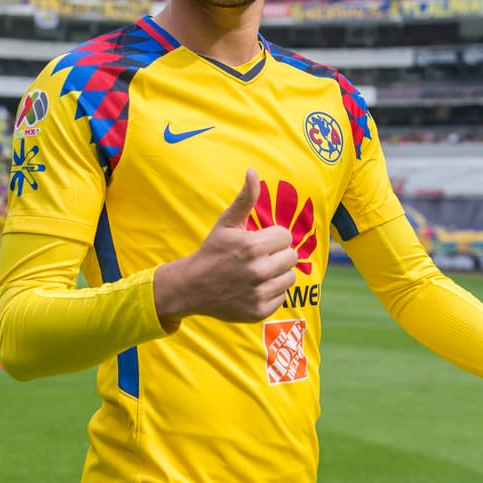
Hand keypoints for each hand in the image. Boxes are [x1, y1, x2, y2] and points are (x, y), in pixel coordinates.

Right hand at [154, 169, 296, 327]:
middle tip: (258, 258)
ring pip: (290, 278)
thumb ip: (245, 199)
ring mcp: (259, 293)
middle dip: (277, 255)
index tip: (257, 242)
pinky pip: (282, 297)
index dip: (272, 238)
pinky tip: (254, 288)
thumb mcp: (226, 223)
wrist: (191, 287)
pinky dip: (272, 292)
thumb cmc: (212, 251)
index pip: (285, 237)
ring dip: (278, 274)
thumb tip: (253, 171)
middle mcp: (258, 270)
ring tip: (257, 272)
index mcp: (253, 246)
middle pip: (291, 257)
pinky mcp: (259, 311)